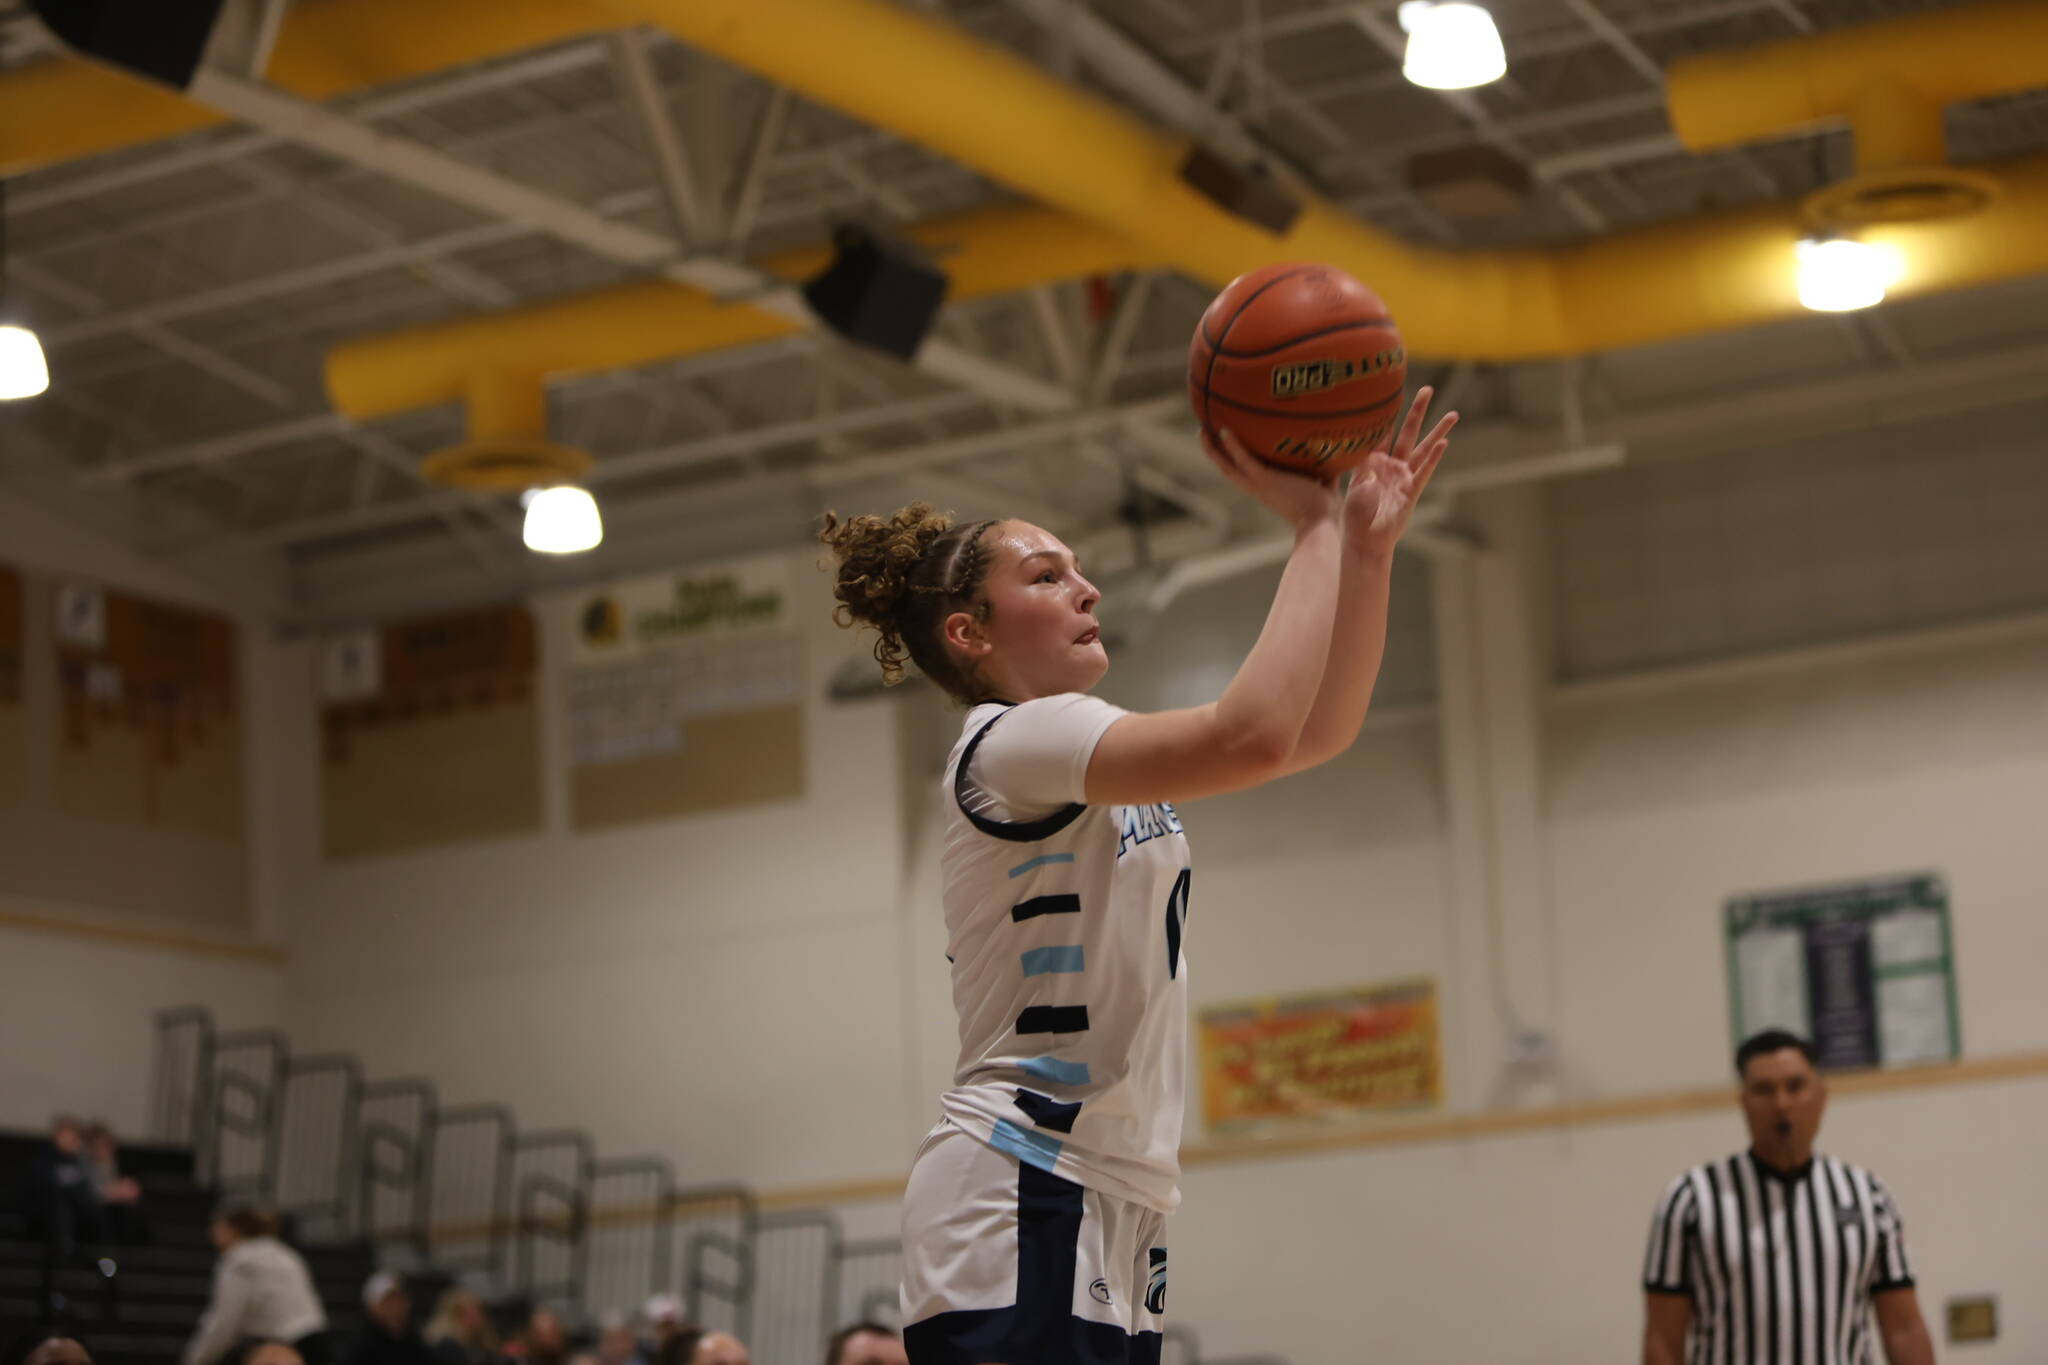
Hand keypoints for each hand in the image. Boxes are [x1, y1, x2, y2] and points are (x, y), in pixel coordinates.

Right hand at [1199, 426, 1340, 531]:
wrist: (1320, 524)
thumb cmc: (1323, 510)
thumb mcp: (1323, 484)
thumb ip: (1324, 470)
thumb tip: (1337, 454)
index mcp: (1267, 489)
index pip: (1244, 474)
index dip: (1233, 460)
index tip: (1226, 446)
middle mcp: (1257, 488)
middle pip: (1227, 469)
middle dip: (1214, 452)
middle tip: (1204, 433)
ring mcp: (1259, 485)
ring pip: (1228, 466)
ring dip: (1213, 448)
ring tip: (1203, 429)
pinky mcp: (1264, 481)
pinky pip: (1244, 460)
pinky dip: (1234, 446)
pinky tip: (1225, 430)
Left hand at [1342, 386, 1455, 558]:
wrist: (1365, 540)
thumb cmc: (1355, 515)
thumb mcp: (1352, 483)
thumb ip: (1358, 461)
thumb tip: (1354, 438)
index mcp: (1373, 461)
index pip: (1382, 431)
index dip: (1387, 412)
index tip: (1392, 391)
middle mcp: (1392, 465)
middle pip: (1408, 433)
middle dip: (1417, 411)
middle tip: (1428, 389)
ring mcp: (1404, 477)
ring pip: (1423, 449)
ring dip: (1437, 431)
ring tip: (1453, 415)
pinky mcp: (1412, 491)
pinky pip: (1424, 471)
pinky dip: (1434, 458)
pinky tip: (1444, 443)